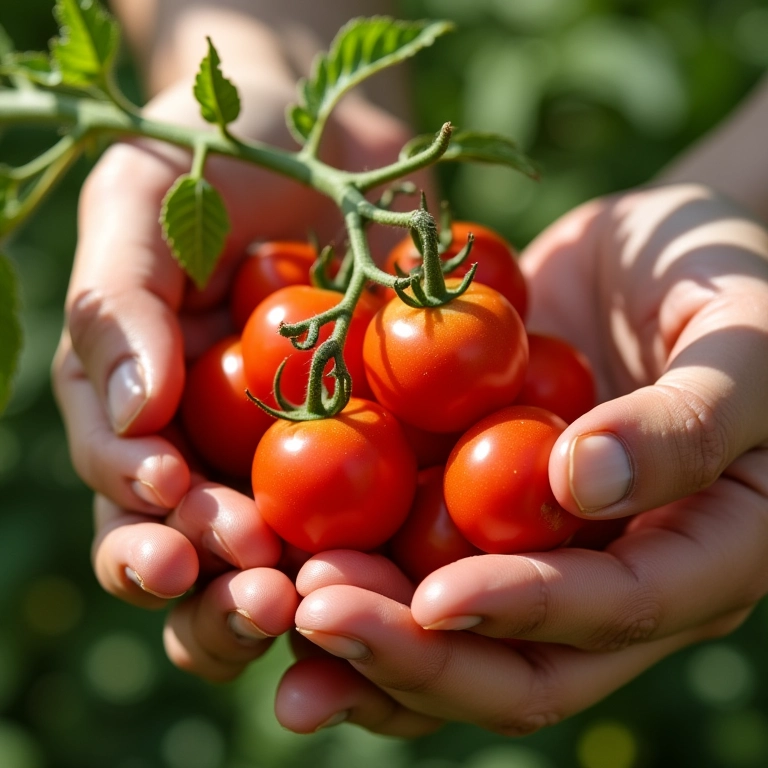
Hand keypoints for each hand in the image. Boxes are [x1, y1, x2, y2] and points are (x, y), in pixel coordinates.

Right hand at [52, 70, 411, 676]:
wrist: (324, 141)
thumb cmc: (211, 163)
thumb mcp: (141, 210)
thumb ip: (119, 308)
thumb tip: (136, 415)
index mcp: (148, 417)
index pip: (131, 494)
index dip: (139, 519)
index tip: (172, 500)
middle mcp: (223, 456)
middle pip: (206, 558)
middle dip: (218, 589)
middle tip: (257, 591)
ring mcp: (304, 459)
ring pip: (294, 562)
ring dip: (302, 595)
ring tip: (320, 600)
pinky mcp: (383, 444)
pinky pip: (393, 506)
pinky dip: (399, 541)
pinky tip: (418, 551)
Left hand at [275, 184, 767, 733]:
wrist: (658, 252)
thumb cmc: (729, 282)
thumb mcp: (740, 337)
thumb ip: (688, 418)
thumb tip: (583, 484)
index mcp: (696, 555)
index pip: (614, 611)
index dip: (526, 615)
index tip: (434, 600)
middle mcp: (607, 575)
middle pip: (518, 661)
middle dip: (416, 653)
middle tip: (318, 620)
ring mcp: (534, 547)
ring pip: (449, 633)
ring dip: (361, 639)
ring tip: (274, 611)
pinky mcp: (472, 504)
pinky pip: (408, 553)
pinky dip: (348, 569)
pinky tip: (270, 557)